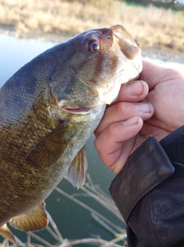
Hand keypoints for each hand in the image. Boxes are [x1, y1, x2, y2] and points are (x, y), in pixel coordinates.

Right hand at [94, 59, 183, 173]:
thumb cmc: (183, 105)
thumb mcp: (164, 78)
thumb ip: (138, 69)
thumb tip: (117, 61)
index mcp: (127, 104)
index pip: (104, 95)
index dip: (114, 87)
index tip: (139, 86)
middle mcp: (119, 121)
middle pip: (98, 109)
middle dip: (120, 98)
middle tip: (143, 97)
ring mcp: (117, 140)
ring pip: (98, 124)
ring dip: (123, 113)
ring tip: (148, 113)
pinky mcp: (116, 157)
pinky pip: (102, 144)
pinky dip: (117, 131)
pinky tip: (136, 125)